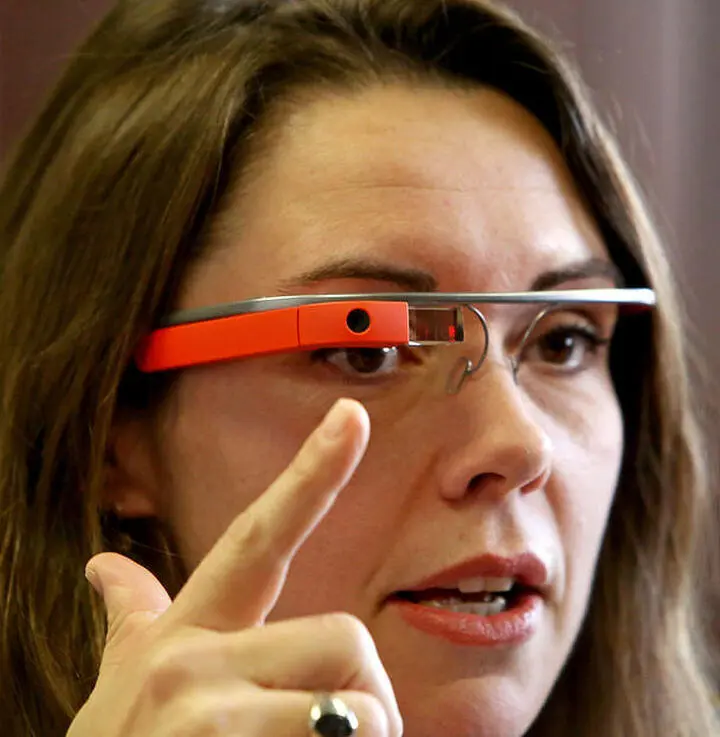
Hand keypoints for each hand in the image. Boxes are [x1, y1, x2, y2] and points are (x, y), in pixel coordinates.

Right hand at [68, 398, 401, 736]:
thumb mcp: (122, 683)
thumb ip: (130, 617)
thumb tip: (103, 566)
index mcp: (186, 631)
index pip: (256, 535)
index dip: (310, 474)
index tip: (352, 416)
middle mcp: (195, 664)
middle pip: (345, 637)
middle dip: (362, 692)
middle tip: (337, 730)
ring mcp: (211, 719)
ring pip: (360, 710)